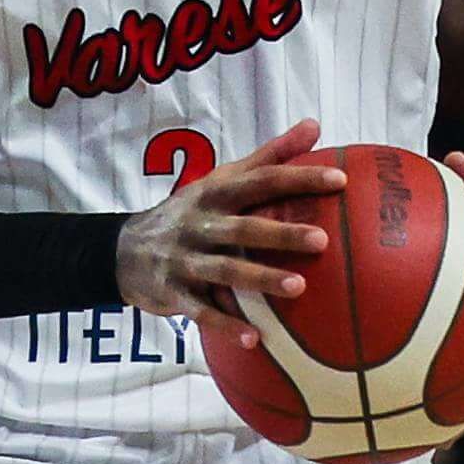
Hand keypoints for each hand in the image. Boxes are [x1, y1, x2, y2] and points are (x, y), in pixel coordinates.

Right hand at [121, 120, 343, 321]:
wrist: (122, 250)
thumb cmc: (189, 212)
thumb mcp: (220, 179)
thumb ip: (268, 156)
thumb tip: (314, 124)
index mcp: (215, 193)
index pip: (261, 181)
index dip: (299, 179)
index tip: (340, 182)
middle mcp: (200, 224)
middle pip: (244, 228)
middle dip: (281, 234)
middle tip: (322, 240)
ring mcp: (184, 260)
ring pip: (225, 270)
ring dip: (261, 279)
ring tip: (299, 288)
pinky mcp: (173, 293)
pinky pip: (201, 312)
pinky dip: (226, 326)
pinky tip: (255, 339)